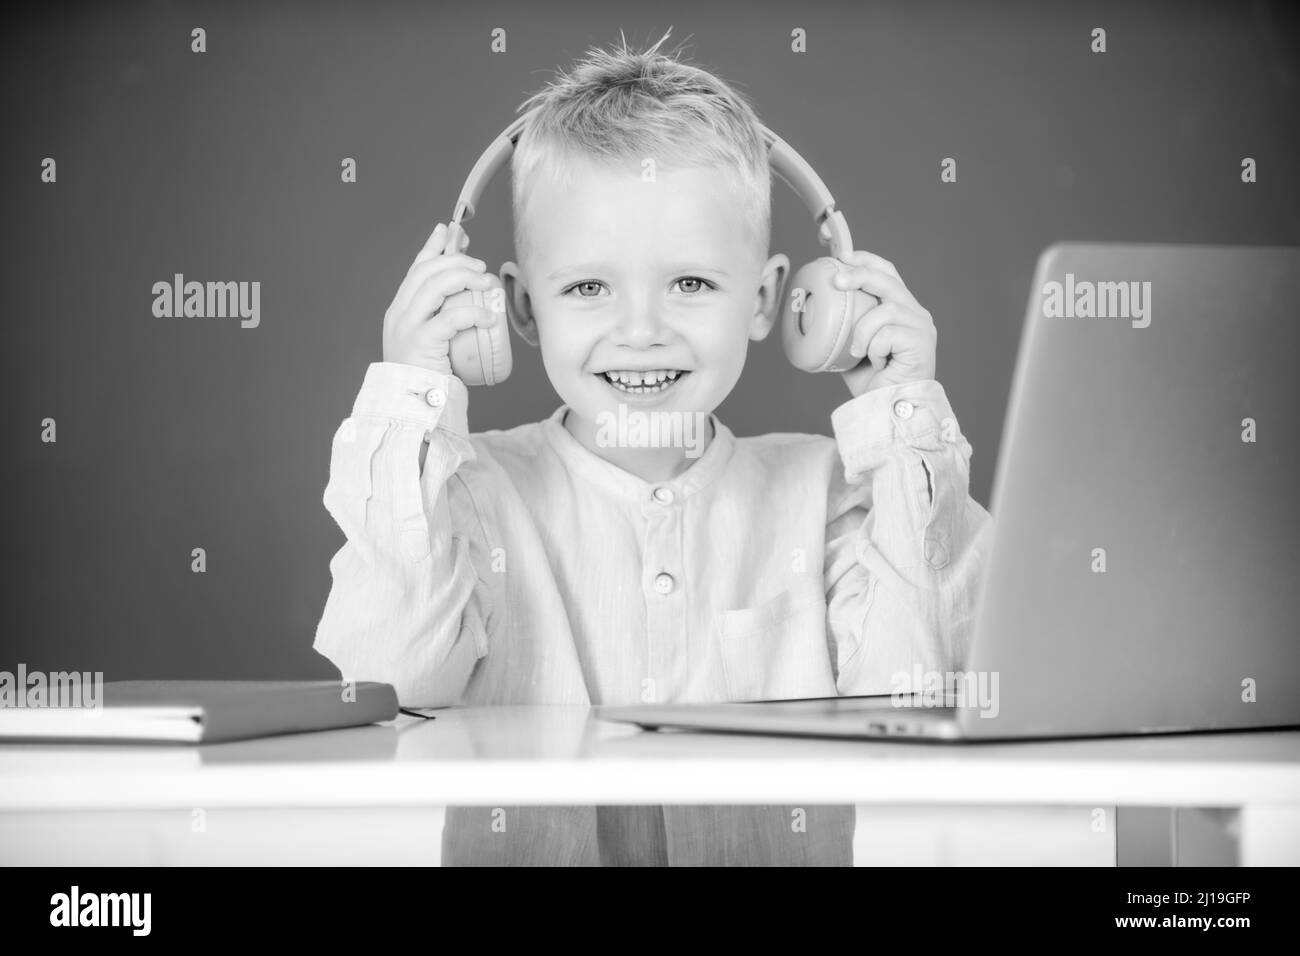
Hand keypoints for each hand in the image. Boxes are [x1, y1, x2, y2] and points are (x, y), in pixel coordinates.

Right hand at [382, 222, 499, 374]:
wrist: (412, 410)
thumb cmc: (428, 380)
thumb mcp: (432, 346)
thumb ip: (442, 327)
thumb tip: (472, 308)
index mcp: (399, 312)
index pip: (415, 270)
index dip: (434, 247)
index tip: (451, 232)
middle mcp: (398, 315)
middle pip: (427, 271)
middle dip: (456, 260)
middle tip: (481, 266)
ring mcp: (407, 327)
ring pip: (436, 285)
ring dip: (465, 277)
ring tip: (487, 283)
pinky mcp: (421, 342)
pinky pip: (450, 318)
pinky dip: (474, 313)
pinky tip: (490, 316)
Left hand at [831, 250, 936, 396]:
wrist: (887, 410)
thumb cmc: (872, 383)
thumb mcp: (852, 348)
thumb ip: (846, 328)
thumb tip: (814, 311)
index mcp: (900, 310)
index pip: (887, 273)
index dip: (866, 260)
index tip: (842, 257)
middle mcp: (915, 314)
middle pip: (888, 280)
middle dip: (860, 274)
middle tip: (837, 280)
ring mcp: (921, 327)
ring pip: (885, 309)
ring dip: (863, 330)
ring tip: (858, 352)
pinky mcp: (922, 342)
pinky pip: (887, 333)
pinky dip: (874, 348)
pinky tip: (877, 364)